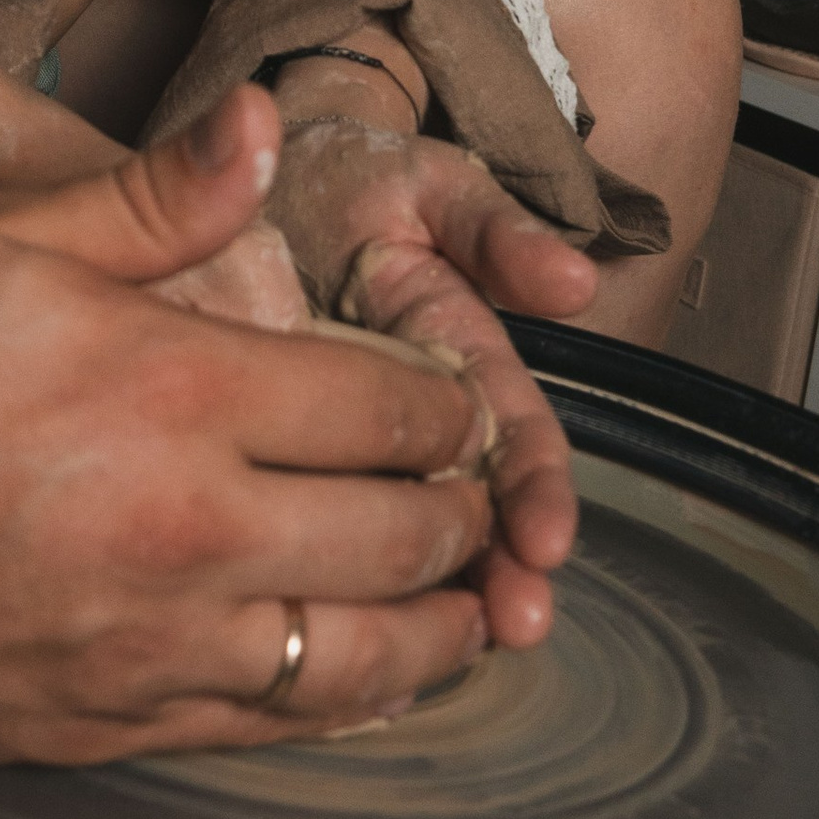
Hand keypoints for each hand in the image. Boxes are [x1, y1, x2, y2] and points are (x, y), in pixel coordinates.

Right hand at [0, 88, 502, 760]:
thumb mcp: (6, 241)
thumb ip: (160, 195)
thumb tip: (267, 125)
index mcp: (187, 392)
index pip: (400, 410)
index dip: (453, 407)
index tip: (455, 404)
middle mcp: (198, 531)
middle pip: (410, 539)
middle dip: (463, 515)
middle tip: (474, 499)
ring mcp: (158, 646)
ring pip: (367, 660)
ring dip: (436, 629)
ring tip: (459, 604)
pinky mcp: (110, 727)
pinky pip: (273, 730)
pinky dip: (339, 705)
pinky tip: (354, 680)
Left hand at [266, 115, 592, 646]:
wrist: (245, 169)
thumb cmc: (353, 176)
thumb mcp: (433, 190)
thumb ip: (497, 235)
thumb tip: (573, 285)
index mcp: (453, 359)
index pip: (508, 435)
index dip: (534, 490)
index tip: (547, 545)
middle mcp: (409, 415)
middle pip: (465, 506)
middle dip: (499, 568)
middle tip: (515, 624)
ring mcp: (342, 440)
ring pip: (396, 527)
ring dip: (432, 587)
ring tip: (446, 649)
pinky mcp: (272, 448)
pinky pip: (308, 519)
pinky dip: (334, 581)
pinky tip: (351, 646)